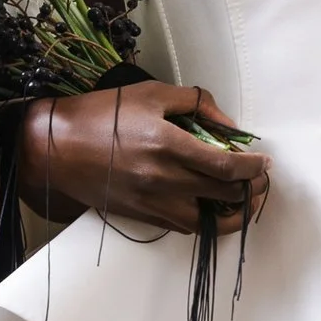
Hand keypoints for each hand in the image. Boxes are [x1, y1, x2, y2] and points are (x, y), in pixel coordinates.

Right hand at [16, 83, 267, 236]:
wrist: (56, 148)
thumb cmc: (102, 115)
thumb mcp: (152, 94)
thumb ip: (197, 104)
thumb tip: (229, 126)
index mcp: (168, 144)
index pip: (227, 167)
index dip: (253, 169)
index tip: (264, 164)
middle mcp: (163, 179)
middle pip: (224, 196)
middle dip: (251, 190)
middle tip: (260, 181)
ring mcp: (152, 203)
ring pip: (208, 221)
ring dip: (232, 213)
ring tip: (242, 201)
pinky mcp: (142, 216)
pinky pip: (184, 226)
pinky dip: (204, 219)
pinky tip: (210, 206)